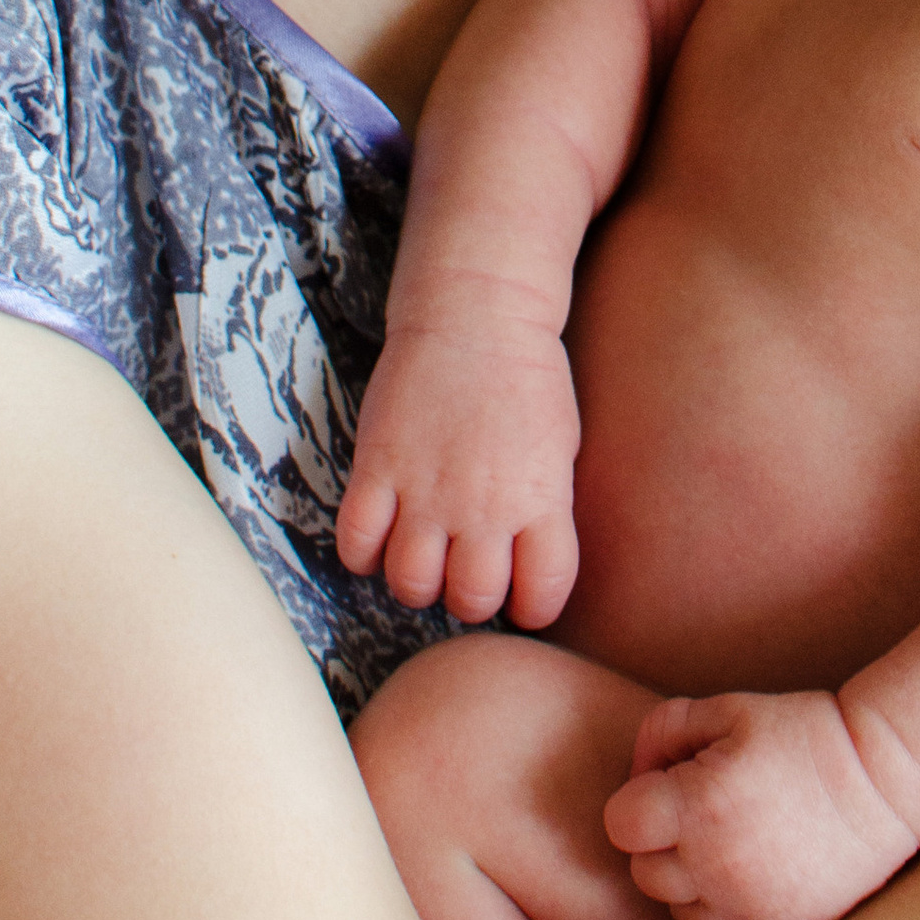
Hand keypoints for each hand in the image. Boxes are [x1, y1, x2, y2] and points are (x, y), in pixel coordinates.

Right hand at [335, 295, 580, 623]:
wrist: (478, 313)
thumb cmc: (529, 383)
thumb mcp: (563, 451)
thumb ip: (548, 514)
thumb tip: (532, 571)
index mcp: (541, 500)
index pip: (542, 596)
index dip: (532, 606)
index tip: (522, 593)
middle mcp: (485, 506)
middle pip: (470, 600)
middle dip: (469, 597)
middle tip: (466, 570)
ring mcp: (426, 489)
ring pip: (410, 585)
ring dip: (416, 582)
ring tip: (424, 554)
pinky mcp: (377, 467)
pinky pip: (356, 545)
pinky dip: (364, 554)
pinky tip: (381, 533)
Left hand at [604, 689, 919, 919]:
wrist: (887, 777)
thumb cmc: (803, 733)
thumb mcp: (730, 709)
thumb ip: (665, 729)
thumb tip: (636, 771)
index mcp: (696, 806)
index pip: (621, 825)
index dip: (638, 803)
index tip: (672, 787)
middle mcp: (715, 866)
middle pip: (645, 874)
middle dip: (662, 843)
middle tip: (704, 813)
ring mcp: (750, 908)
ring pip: (682, 914)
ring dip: (692, 884)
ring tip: (733, 845)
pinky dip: (729, 917)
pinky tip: (754, 879)